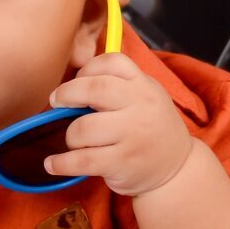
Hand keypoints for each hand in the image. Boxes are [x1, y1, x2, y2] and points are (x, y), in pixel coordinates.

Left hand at [44, 51, 194, 197]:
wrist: (176, 166)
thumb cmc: (150, 127)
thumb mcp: (145, 97)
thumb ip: (117, 86)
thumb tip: (70, 85)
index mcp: (143, 85)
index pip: (112, 62)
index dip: (87, 68)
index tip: (77, 81)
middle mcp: (140, 106)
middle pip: (95, 89)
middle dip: (67, 94)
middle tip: (57, 102)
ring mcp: (132, 135)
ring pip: (84, 128)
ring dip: (70, 135)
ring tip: (73, 140)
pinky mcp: (123, 162)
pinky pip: (83, 160)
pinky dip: (61, 163)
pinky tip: (53, 163)